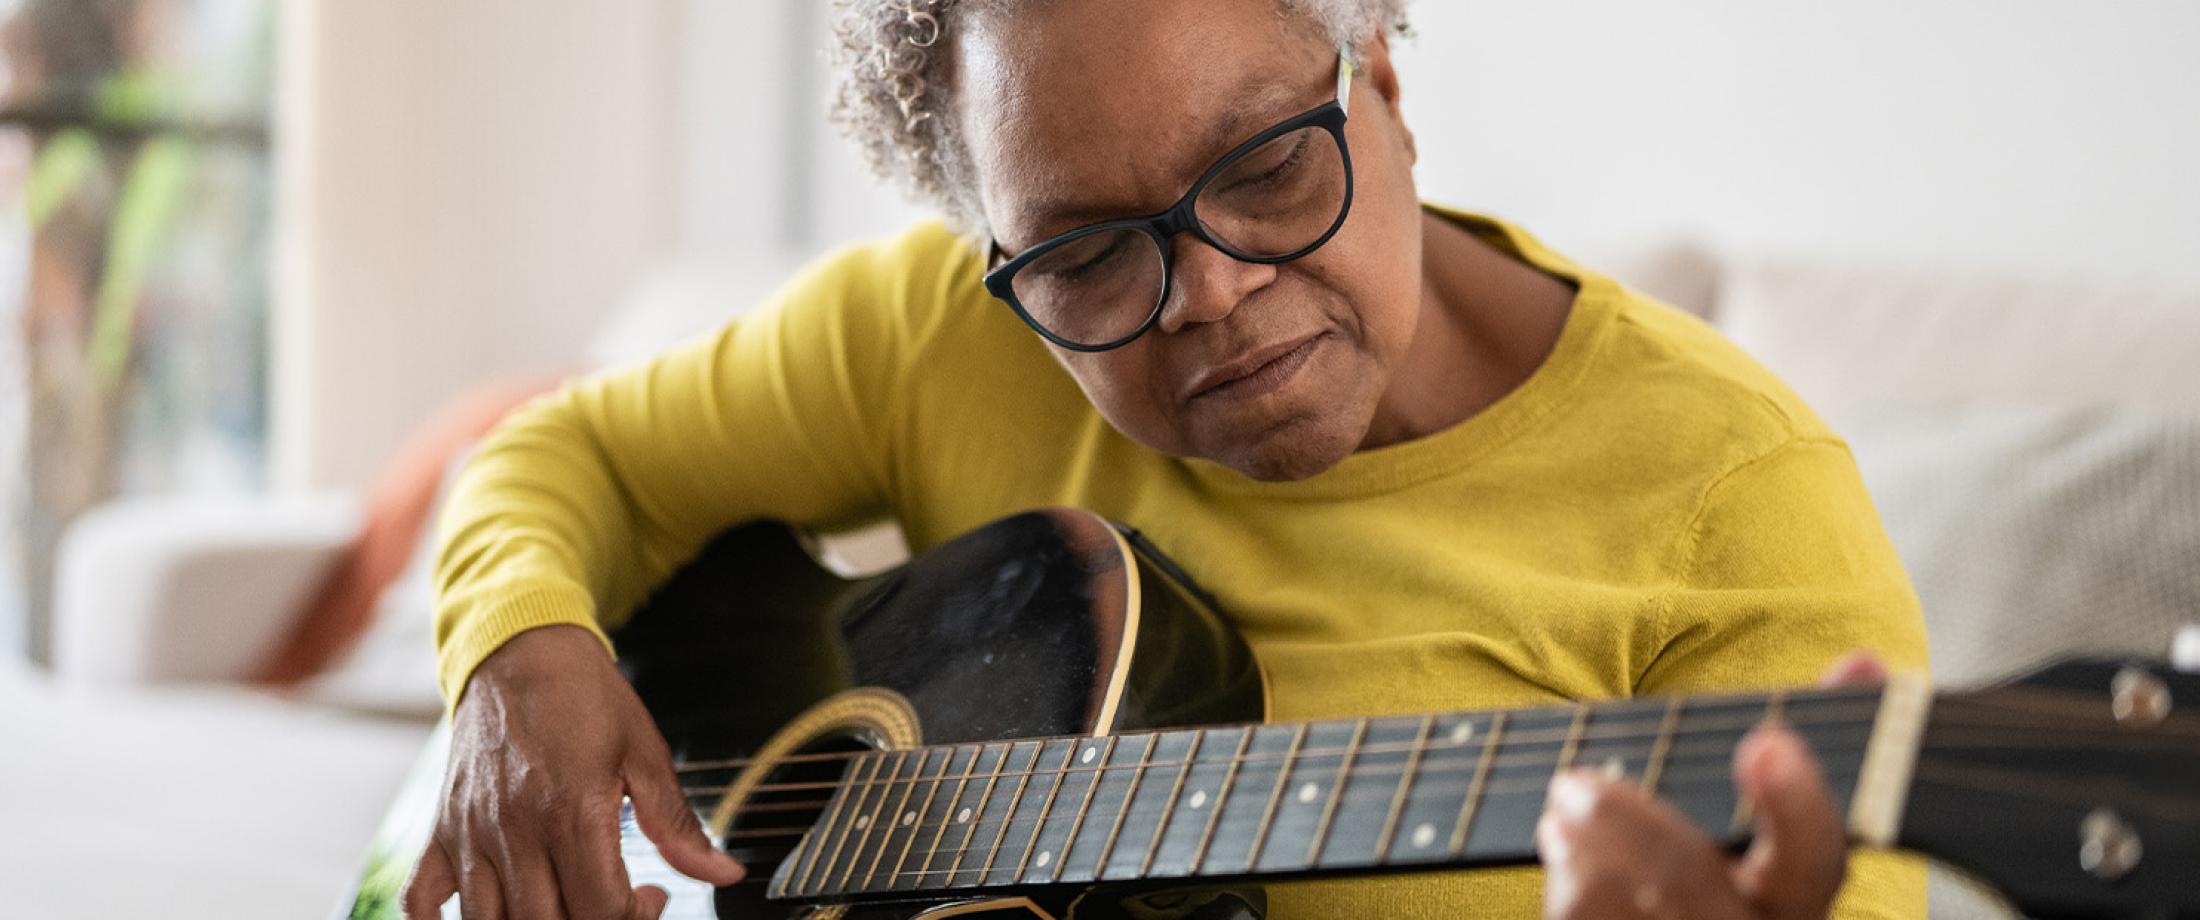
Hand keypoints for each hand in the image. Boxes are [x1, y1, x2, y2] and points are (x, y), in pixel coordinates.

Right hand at [400, 625, 746, 918]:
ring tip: (565, 904)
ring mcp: (471, 833)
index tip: (650, 895)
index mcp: (571, 811)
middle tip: (614, 901)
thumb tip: (724, 875)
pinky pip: (420, 899)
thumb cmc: (585, 697)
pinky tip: (485, 914)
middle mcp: (515, 829)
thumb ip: (678, 825)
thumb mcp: (645, 754)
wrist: (522, 650)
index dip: (634, 917)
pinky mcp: (442, 828)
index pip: (599, 909)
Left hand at [1534, 652, 1890, 919]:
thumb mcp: (1762, 820)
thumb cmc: (1719, 867)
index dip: (1797, 805)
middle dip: (1623, 825)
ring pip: (1617, 908)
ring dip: (1575, 852)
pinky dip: (1564, 884)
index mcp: (1797, 899)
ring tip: (1562, 817)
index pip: (1817, 860)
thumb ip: (1805, 748)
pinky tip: (1561, 851)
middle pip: (1692, 888)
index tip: (1766, 743)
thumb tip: (1865, 661)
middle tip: (1575, 784)